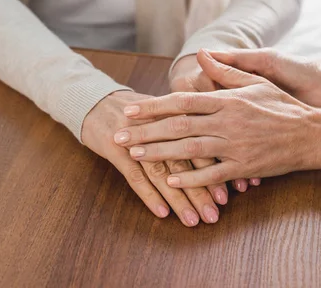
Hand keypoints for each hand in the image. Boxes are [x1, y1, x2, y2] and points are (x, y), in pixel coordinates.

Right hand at [82, 91, 224, 225]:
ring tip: (192, 220)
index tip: (227, 194)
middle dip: (201, 191)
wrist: (93, 101)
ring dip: (178, 199)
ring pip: (161, 172)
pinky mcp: (115, 149)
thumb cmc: (135, 113)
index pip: (200, 145)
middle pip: (184, 162)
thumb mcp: (162, 113)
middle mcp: (157, 126)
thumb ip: (187, 129)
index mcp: (173, 116)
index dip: (214, 171)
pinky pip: (134, 176)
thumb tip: (218, 153)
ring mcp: (135, 139)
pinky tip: (162, 212)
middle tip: (214, 214)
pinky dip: (149, 195)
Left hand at [113, 50, 320, 187]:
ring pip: (190, 150)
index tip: (129, 109)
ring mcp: (235, 146)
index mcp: (227, 100)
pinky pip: (212, 175)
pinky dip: (190, 178)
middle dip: (145, 131)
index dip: (153, 106)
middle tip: (119, 136)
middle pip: (177, 127)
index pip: (182, 101)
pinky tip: (171, 180)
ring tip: (135, 155)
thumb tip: (202, 54)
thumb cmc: (283, 106)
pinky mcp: (244, 168)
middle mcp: (227, 122)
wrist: (314, 134)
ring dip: (159, 153)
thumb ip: (226, 71)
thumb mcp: (257, 82)